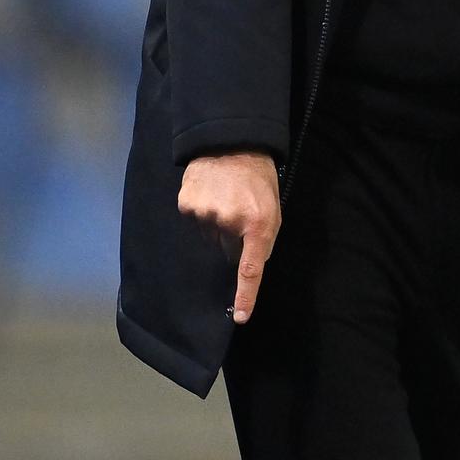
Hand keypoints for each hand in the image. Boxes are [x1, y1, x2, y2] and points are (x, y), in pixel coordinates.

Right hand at [178, 150, 281, 323]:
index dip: (245, 295)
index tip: (241, 317)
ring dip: (215, 226)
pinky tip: (211, 193)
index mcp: (258, 223)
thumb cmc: (258, 179)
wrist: (233, 142)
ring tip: (225, 198)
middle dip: (231, 241)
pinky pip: (194, 221)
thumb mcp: (272, 207)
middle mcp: (230, 221)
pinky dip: (201, 213)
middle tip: (238, 212)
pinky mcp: (187, 205)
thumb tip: (247, 267)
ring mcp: (205, 213)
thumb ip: (261, 239)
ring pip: (208, 237)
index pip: (251, 268)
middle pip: (226, 251)